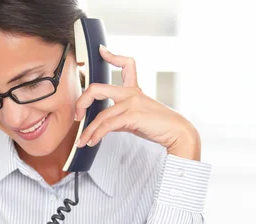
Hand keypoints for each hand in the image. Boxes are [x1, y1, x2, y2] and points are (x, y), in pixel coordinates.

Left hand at [75, 45, 201, 160]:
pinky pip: (107, 125)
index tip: (102, 51)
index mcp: (134, 90)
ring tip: (83, 140)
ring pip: (100, 115)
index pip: (126, 64)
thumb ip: (121, 118)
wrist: (178, 132)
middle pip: (97, 89)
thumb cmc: (161, 126)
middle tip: (77, 115)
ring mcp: (131, 103)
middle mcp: (131, 93)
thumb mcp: (137, 118)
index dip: (113, 56)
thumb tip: (106, 126)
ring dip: (88, 130)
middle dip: (81, 102)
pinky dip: (96, 135)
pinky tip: (92, 141)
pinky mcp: (132, 115)